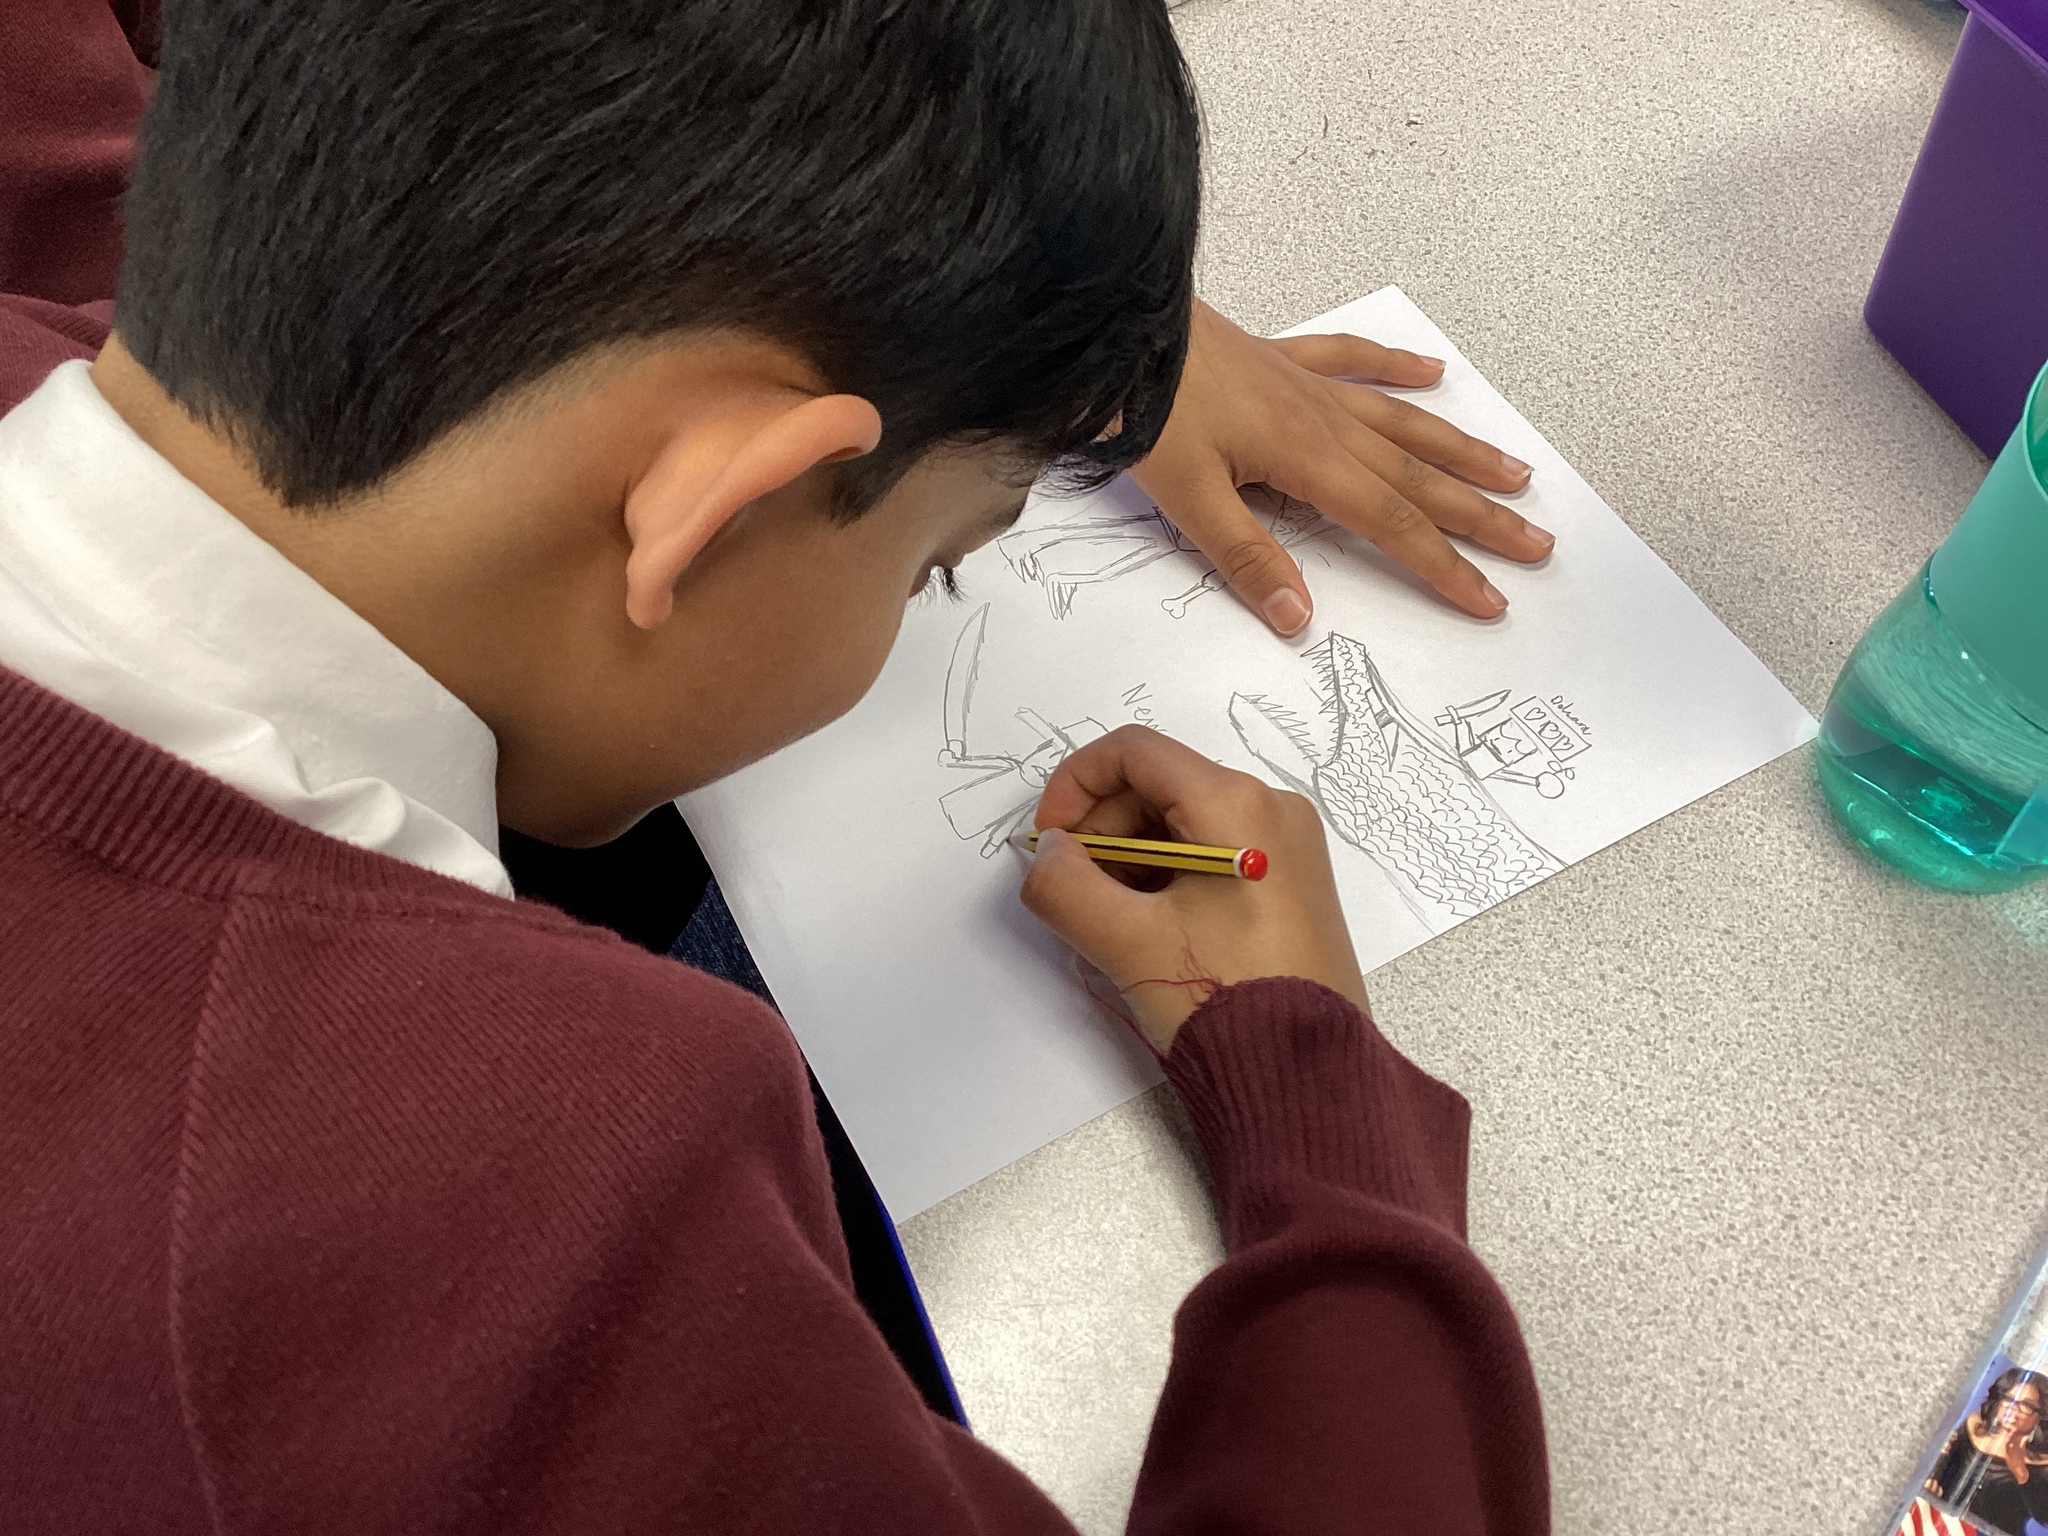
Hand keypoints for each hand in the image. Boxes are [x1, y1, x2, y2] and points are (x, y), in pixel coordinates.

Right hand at [1019, 726, 1366, 1051]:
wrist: (1306, 1076)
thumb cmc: (1228, 1003)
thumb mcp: (1126, 943)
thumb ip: (1064, 885)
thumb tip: (1045, 854)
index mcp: (1237, 805)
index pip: (1133, 752)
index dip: (1074, 786)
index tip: (1048, 839)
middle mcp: (1271, 809)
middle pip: (1158, 785)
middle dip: (1103, 831)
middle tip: (1079, 894)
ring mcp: (1287, 845)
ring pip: (1183, 821)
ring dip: (1132, 858)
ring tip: (1117, 923)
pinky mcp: (1290, 881)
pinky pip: (1213, 851)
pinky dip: (1168, 875)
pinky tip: (1152, 930)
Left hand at [1130, 299, 1553, 633]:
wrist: (1114, 328)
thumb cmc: (1144, 407)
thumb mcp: (1188, 498)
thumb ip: (1246, 558)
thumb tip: (1298, 616)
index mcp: (1308, 459)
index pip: (1394, 525)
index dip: (1444, 566)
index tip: (1488, 597)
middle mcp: (1323, 419)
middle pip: (1419, 477)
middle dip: (1480, 516)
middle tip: (1535, 543)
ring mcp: (1307, 384)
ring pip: (1403, 423)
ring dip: (1459, 450)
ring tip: (1513, 471)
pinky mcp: (1281, 358)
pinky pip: (1354, 360)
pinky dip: (1395, 367)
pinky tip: (1430, 370)